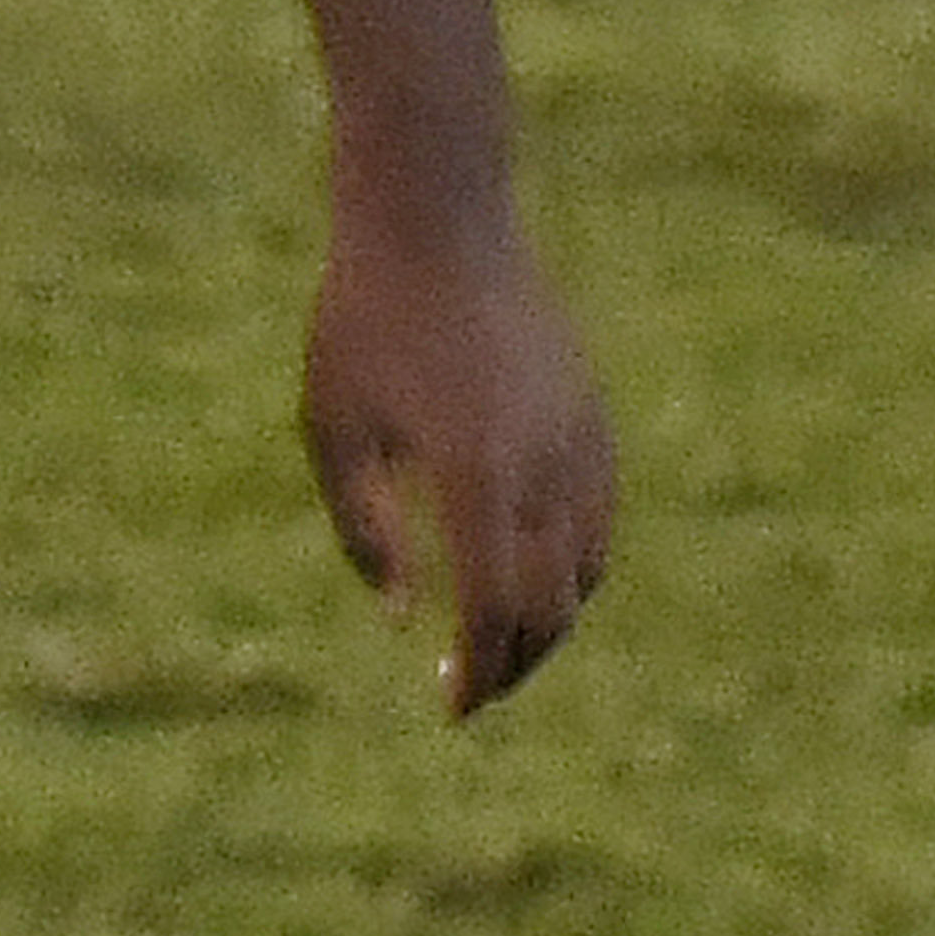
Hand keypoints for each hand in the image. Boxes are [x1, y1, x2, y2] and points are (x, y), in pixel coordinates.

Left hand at [303, 186, 614, 713]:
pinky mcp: (590, 415)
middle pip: (553, 604)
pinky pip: (599, 517)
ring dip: (551, 622)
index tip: (454, 710)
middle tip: (471, 695)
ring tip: (501, 649)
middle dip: (516, 663)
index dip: (480, 672)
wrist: (436, 224)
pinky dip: (576, 567)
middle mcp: (544, 467)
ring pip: (588, 567)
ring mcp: (579, 439)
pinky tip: (536, 580)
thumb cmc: (362, 325)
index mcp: (477, 477)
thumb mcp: (335, 430)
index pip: (496, 610)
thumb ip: (367, 529)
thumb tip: (401, 617)